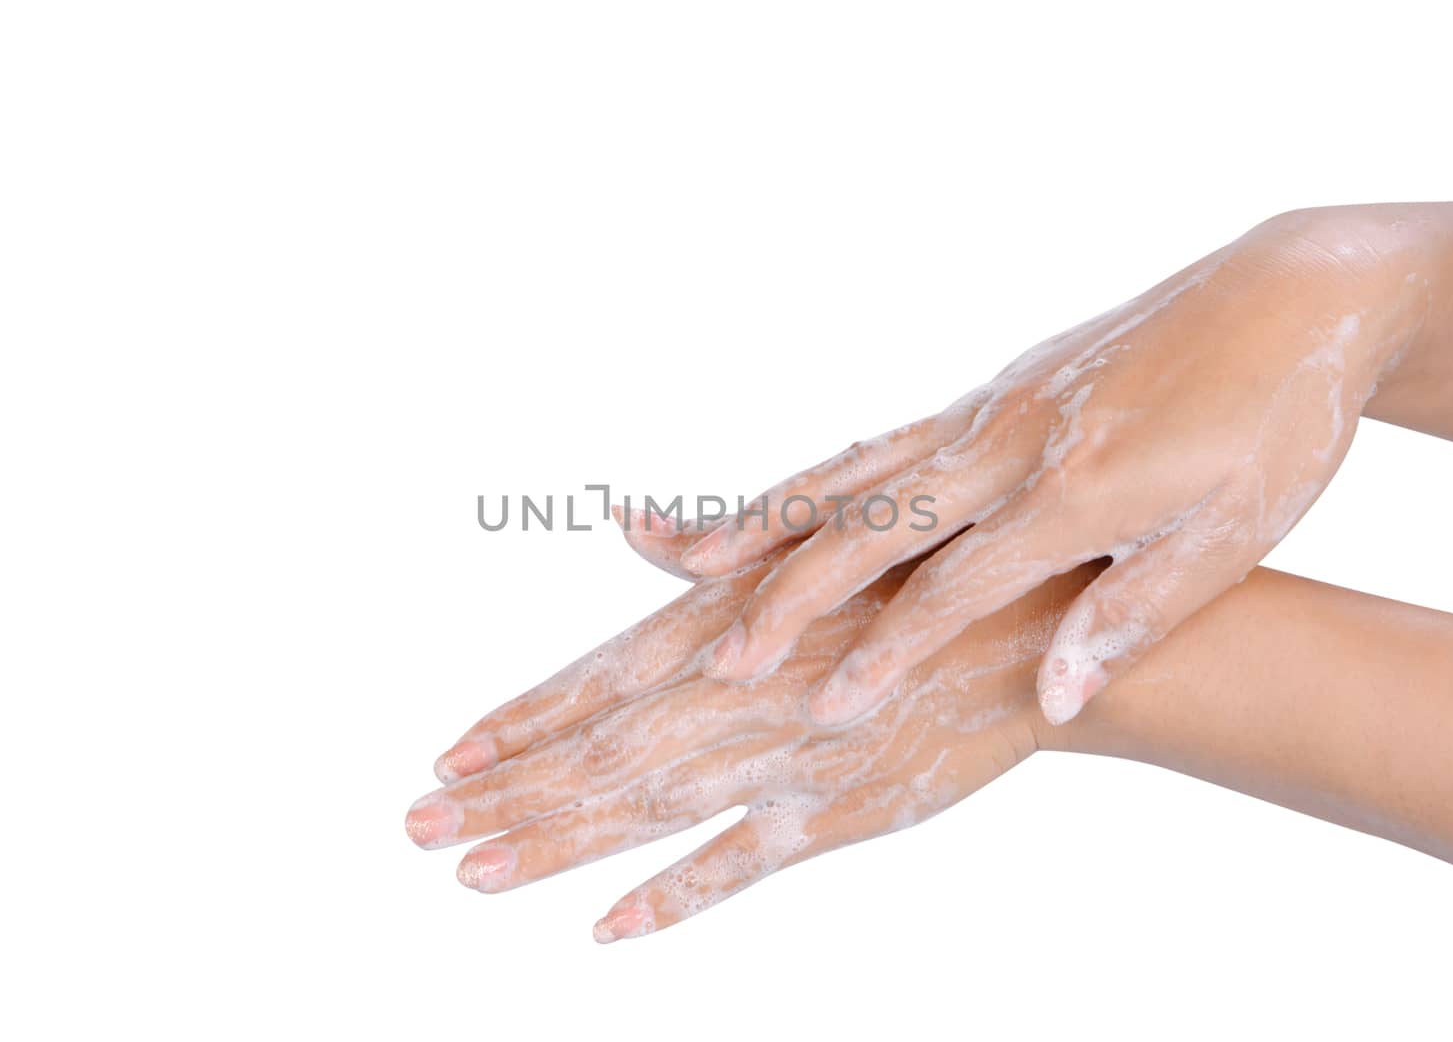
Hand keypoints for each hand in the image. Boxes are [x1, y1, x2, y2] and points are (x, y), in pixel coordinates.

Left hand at [408, 559, 1076, 940]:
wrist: (1038, 629)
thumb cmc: (919, 577)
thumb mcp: (819, 542)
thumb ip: (717, 546)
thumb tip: (631, 525)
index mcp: (729, 626)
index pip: (600, 678)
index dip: (520, 717)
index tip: (443, 754)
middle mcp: (740, 691)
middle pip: (601, 751)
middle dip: (504, 790)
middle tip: (413, 823)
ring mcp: (786, 757)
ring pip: (650, 807)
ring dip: (557, 842)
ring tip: (470, 874)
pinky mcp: (841, 811)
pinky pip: (747, 862)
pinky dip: (679, 894)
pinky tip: (608, 929)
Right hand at [653, 205, 1439, 725]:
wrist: (1293, 293)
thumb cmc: (1279, 423)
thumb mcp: (1235, 532)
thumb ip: (1135, 611)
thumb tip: (1056, 697)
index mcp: (1072, 489)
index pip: (954, 587)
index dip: (887, 653)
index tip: (824, 709)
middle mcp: (1007, 444)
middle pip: (871, 526)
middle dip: (788, 595)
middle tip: (721, 656)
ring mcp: (989, 411)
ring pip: (851, 472)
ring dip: (763, 518)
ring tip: (679, 552)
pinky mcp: (989, 393)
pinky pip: (877, 444)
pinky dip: (809, 478)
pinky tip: (768, 501)